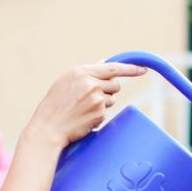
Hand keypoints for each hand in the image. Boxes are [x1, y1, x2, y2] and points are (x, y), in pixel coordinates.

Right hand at [26, 62, 146, 147]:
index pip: (113, 68)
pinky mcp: (99, 114)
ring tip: (83, 109)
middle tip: (92, 97)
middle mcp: (91, 83)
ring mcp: (96, 99)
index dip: (131, 69)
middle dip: (109, 90)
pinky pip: (106, 112)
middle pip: (115, 84)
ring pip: (112, 99)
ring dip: (103, 103)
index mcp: (81, 72)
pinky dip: (97, 115)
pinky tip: (83, 118)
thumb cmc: (55, 104)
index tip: (143, 70)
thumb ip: (86, 72)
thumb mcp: (66, 81)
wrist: (48, 127)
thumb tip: (105, 62)